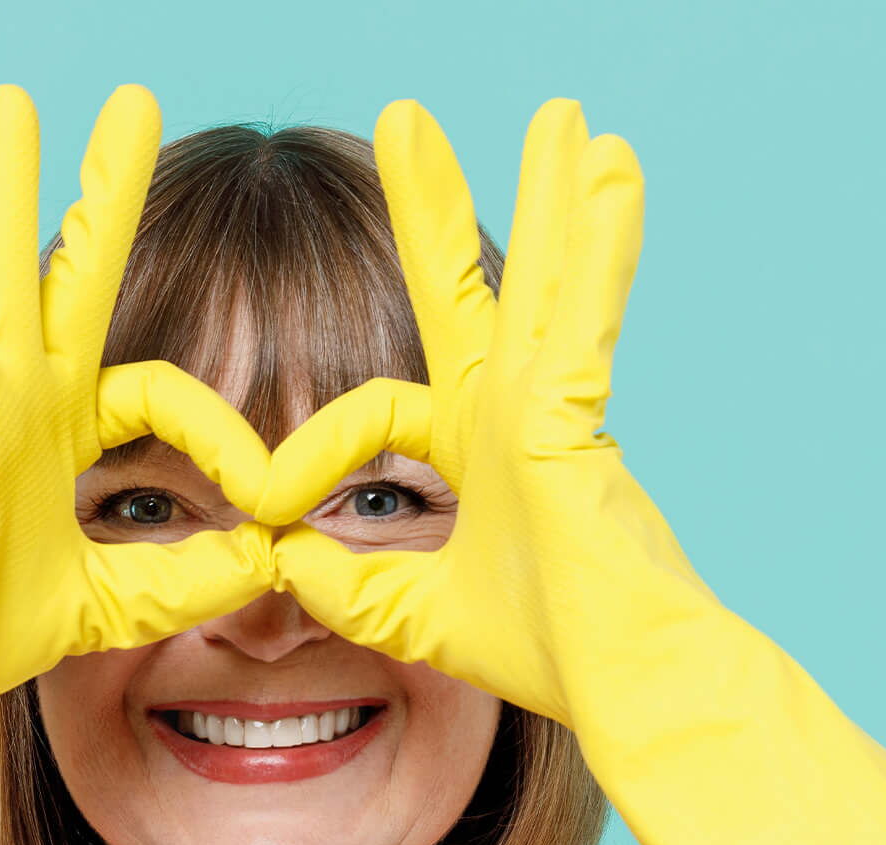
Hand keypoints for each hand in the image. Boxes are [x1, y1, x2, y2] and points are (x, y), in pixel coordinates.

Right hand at [0, 83, 274, 729]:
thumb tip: (268, 558)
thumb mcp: (116, 603)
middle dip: (105, 188)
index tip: (270, 490)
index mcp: (64, 434)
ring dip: (7, 181)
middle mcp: (24, 398)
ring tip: (17, 100)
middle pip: (75, 271)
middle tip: (138, 102)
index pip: (159, 393)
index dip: (221, 431)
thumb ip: (187, 579)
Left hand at [253, 98, 692, 725]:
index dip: (314, 449)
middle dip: (433, 206)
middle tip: (406, 118)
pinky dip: (599, 246)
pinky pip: (583, 316)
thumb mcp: (423, 617)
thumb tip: (284, 560)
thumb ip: (355, 589)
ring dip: (548, 194)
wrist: (626, 688)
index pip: (379, 412)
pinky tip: (613, 171)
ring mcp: (557, 410)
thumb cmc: (556, 658)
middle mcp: (519, 418)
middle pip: (469, 290)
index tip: (259, 497)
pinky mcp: (581, 419)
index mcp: (482, 455)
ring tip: (560, 116)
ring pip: (543, 278)